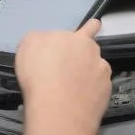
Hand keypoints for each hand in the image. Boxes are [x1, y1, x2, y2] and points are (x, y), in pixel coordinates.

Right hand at [15, 19, 111, 134]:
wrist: (56, 107)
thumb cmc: (39, 73)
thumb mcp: (28, 45)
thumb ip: (41, 39)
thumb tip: (46, 40)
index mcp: (76, 38)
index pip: (90, 27)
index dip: (91, 28)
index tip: (94, 28)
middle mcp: (93, 52)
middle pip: (93, 49)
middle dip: (85, 54)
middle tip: (72, 68)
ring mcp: (102, 72)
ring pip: (98, 68)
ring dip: (90, 73)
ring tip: (74, 86)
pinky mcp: (106, 91)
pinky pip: (100, 87)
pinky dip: (92, 91)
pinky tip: (80, 98)